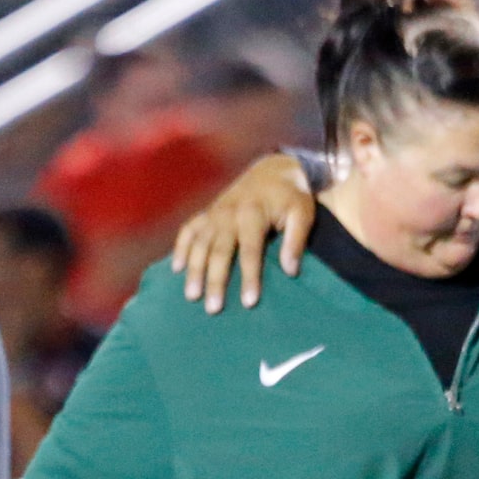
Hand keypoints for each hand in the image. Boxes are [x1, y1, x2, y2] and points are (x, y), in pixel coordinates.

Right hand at [172, 155, 314, 313]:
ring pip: (199, 243)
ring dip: (194, 270)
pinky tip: (175, 268)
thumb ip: (297, 240)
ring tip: (191, 296)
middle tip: (213, 309)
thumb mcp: (303, 213)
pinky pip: (188, 230)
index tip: (249, 303)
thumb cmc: (292, 196)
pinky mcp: (208, 213)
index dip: (249, 277)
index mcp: (252, 213)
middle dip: (215, 280)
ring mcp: (215, 213)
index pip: (250, 250)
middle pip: (219, 251)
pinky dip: (180, 247)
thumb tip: (290, 271)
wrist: (274, 170)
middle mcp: (228, 213)